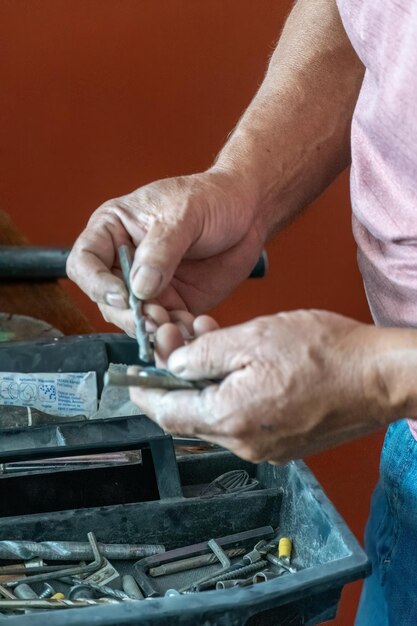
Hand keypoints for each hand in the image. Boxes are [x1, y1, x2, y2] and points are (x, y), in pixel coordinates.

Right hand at [67, 170, 262, 334]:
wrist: (248, 212)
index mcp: (113, 230)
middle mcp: (125, 261)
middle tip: (153, 318)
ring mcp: (149, 286)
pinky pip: (166, 326)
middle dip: (128, 313)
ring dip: (151, 328)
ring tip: (176, 324)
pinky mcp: (174, 304)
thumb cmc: (212, 198)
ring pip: (134, 318)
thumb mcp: (184, 215)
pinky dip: (175, 332)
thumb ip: (161, 250)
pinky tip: (192, 327)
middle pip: (107, 299)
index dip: (95, 283)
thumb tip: (139, 287)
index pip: (84, 262)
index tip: (122, 295)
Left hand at [130, 310, 391, 463]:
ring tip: (213, 342)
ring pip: (216, 415)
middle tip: (177, 342)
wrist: (378, 377)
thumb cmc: (326, 354)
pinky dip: (230, 394)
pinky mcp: (283, 443)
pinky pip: (242, 420)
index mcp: (230, 417)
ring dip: (206, 382)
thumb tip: (175, 364)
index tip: (131, 379)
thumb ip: (204, 354)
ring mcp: (265, 447)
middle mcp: (244, 442)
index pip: (166, 412)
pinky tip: (240, 365)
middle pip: (190, 414)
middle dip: (177, 378)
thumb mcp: (254, 337)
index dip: (143, 392)